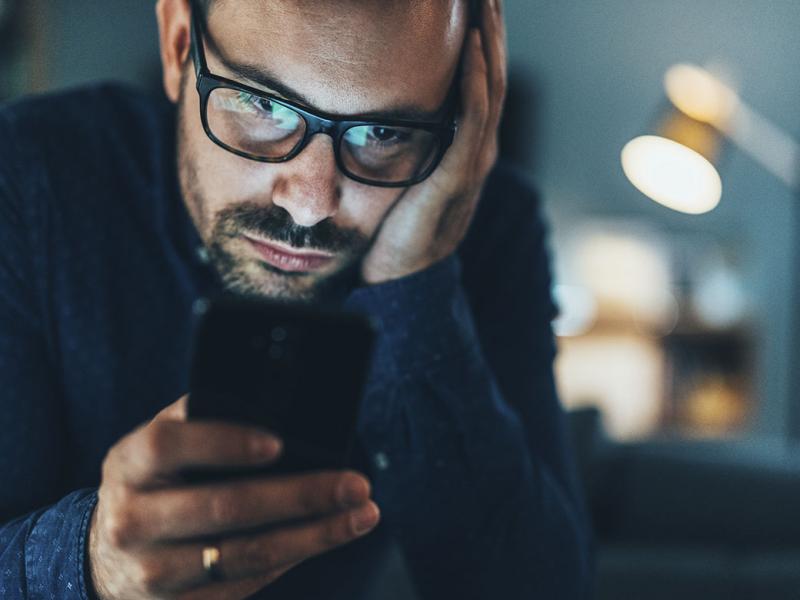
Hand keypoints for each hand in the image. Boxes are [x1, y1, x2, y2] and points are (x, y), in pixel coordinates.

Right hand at [88, 396, 379, 599]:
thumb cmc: (154, 482)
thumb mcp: (162, 444)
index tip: (278, 443)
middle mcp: (132, 520)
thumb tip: (277, 407)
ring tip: (360, 514)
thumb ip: (204, 419)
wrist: (107, 556)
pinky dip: (294, 558)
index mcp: (129, 464)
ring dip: (313, 535)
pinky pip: (246, 584)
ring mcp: (151, 572)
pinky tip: (326, 537)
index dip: (223, 443)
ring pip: (244, 555)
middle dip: (300, 495)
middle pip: (222, 508)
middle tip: (355, 484)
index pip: (169, 446)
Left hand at [361, 0, 506, 283]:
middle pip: (492, 75)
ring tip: (484, 2)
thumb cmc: (396, 227)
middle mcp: (477, 149)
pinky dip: (475, 84)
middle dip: (491, 28)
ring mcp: (471, 163)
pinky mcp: (456, 178)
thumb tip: (383, 107)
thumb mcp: (405, 173)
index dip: (483, 38)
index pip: (482, 80)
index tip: (475, 1)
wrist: (399, 279)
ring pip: (490, 91)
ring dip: (488, 43)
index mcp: (467, 147)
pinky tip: (471, 51)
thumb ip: (410, 141)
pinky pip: (471, 123)